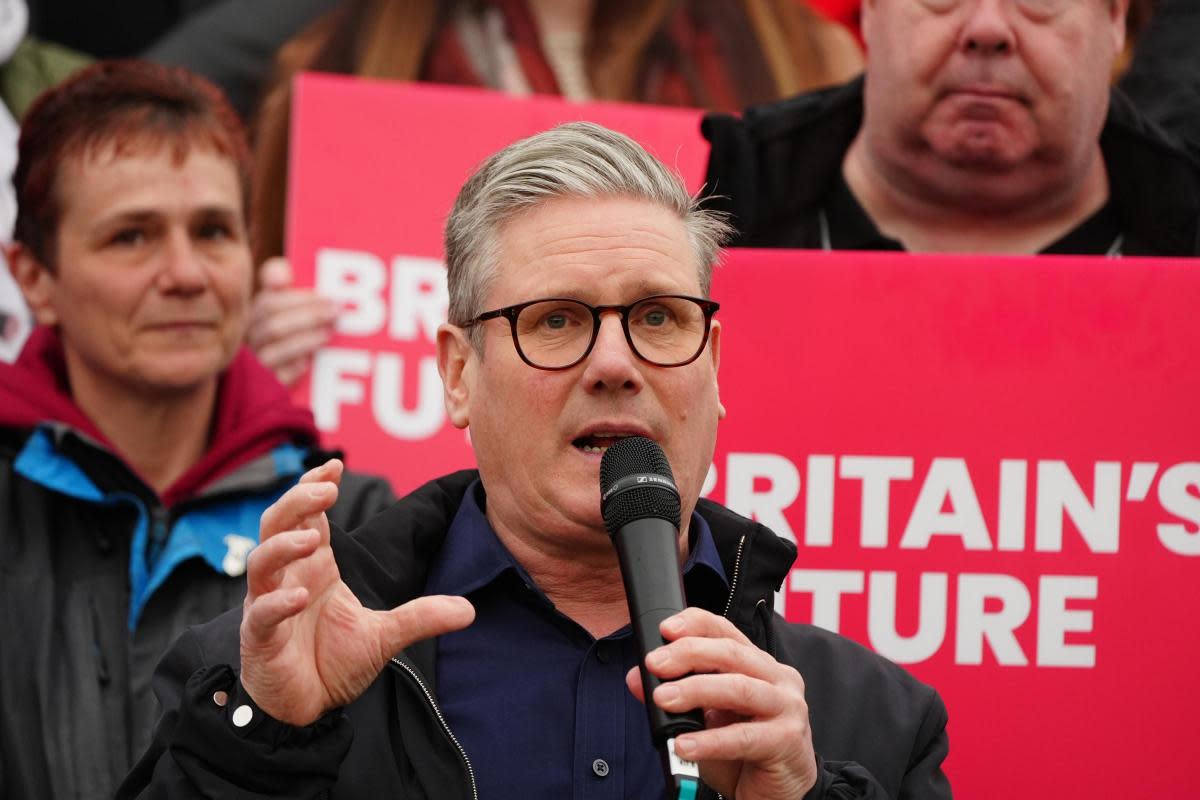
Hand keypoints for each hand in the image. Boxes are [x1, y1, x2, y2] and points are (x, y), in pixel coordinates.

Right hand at [240, 459, 473, 725]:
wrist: (306, 710)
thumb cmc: (333, 663)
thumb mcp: (385, 635)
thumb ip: (421, 617)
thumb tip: (470, 610)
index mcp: (314, 566)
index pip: (307, 515)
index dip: (314, 487)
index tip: (335, 466)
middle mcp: (287, 577)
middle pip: (277, 523)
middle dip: (297, 501)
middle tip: (325, 490)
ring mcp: (267, 605)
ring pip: (261, 561)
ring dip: (283, 544)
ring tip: (312, 538)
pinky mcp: (259, 639)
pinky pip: (260, 614)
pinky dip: (274, 603)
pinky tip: (297, 596)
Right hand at [247, 257, 336, 385]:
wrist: (275, 378)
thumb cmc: (286, 328)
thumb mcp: (282, 303)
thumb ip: (279, 279)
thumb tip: (281, 273)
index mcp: (254, 317)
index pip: (268, 304)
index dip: (297, 299)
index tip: (325, 296)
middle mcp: (251, 340)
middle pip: (273, 326)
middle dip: (307, 318)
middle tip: (336, 313)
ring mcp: (256, 365)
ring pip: (273, 351)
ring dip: (303, 341)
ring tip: (328, 335)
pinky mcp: (265, 388)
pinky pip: (275, 379)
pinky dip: (291, 370)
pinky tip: (308, 363)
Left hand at [625, 608, 817, 799]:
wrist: (777, 793)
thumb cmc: (744, 752)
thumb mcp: (704, 719)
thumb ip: (675, 695)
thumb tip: (636, 678)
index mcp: (758, 665)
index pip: (726, 632)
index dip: (696, 624)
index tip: (665, 628)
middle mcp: (777, 678)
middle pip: (731, 653)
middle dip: (689, 654)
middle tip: (655, 664)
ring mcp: (787, 707)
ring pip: (739, 688)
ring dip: (696, 690)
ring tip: (663, 699)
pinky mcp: (788, 740)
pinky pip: (744, 737)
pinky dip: (710, 741)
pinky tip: (684, 745)